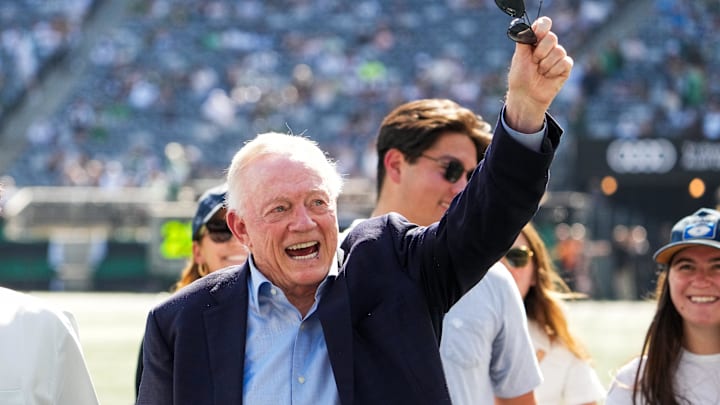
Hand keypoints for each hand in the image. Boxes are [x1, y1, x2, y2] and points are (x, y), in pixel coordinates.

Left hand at [504, 16, 572, 132]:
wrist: (526, 96)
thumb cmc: (520, 77)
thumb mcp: (518, 57)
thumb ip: (522, 40)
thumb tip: (523, 27)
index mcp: (536, 40)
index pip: (544, 24)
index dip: (542, 27)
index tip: (537, 35)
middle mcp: (548, 46)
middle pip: (552, 37)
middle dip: (540, 52)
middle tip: (534, 62)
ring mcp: (557, 56)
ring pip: (559, 51)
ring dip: (546, 65)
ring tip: (540, 72)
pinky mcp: (565, 67)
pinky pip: (565, 62)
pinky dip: (554, 70)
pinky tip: (548, 76)